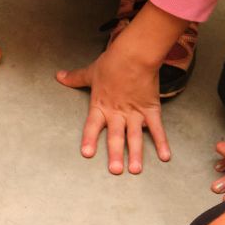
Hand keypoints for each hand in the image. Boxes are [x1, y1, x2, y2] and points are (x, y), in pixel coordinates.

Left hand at [56, 40, 170, 174]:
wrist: (135, 54)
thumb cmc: (112, 62)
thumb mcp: (91, 72)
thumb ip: (75, 78)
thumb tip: (59, 76)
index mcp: (101, 105)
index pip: (92, 126)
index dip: (89, 139)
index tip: (87, 154)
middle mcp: (117, 113)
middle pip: (116, 136)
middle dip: (116, 154)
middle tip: (115, 171)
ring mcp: (135, 113)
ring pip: (135, 137)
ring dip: (136, 154)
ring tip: (136, 170)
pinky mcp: (151, 109)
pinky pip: (157, 129)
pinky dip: (162, 142)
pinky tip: (165, 157)